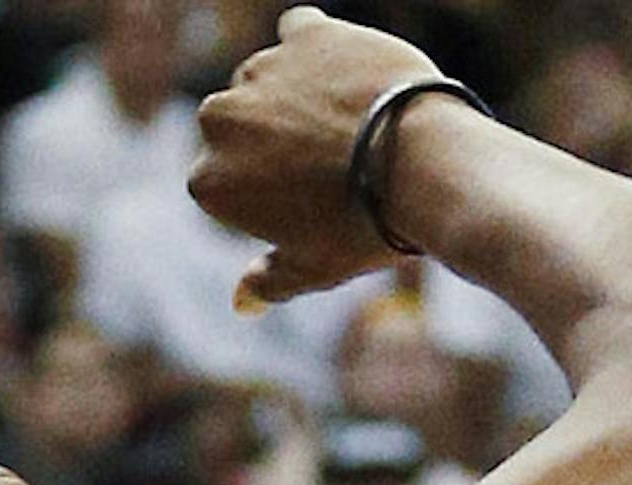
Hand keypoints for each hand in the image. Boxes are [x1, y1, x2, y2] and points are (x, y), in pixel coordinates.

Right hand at [191, 10, 461, 306]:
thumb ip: (270, 280)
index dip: (261, 193)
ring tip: (350, 127)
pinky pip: (302, 33)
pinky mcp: (305, 33)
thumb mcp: (316, 267)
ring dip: (297, 95)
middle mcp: (222, 118)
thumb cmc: (364, 229)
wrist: (419, 166)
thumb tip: (242, 302)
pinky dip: (321, 50)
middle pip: (236, 126)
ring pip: (270, 80)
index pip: (220, 182)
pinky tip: (352, 78)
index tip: (299, 202)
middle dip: (269, 140)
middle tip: (325, 164)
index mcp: (212, 179)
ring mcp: (262, 69)